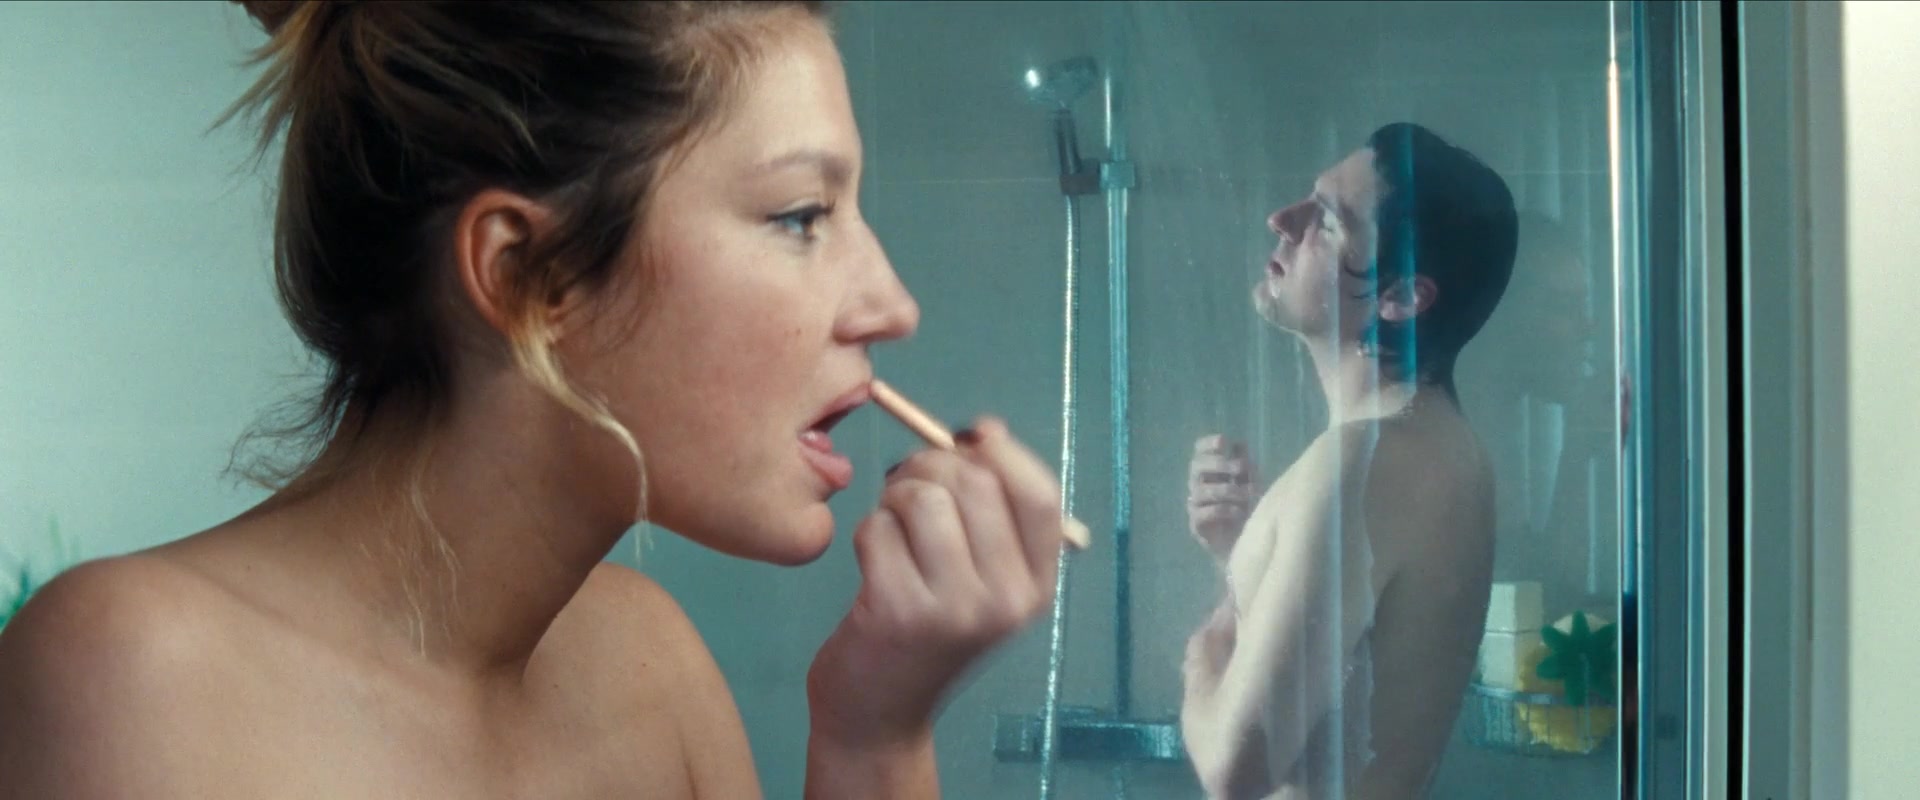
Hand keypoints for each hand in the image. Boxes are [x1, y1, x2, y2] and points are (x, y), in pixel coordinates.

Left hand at [807, 417, 1064, 749]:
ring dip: (894, 498)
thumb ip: (991, 509)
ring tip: (891, 525)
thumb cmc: (928, 624)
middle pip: (975, 483)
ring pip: (922, 498)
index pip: (1039, 495)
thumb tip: (984, 432)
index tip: (970, 438)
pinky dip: (866, 532)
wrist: (880, 710)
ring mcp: (954, 609)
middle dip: (930, 466)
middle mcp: (1006, 601)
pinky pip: (877, 527)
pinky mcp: (898, 611)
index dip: (1003, 452)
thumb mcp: (979, 577)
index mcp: (1036, 587)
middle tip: (907, 485)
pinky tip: (872, 563)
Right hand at [1187, 434, 1258, 561]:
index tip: (1223, 441)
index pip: (1199, 451)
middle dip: (1220, 464)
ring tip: (1249, 494)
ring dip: (1228, 489)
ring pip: (1202, 490)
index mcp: (1209, 472)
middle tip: (1241, 467)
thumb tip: (1240, 444)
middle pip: (1196, 466)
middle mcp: (1198, 484)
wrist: (1242, 544)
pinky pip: (1204, 512)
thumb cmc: (1245, 510)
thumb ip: (1244, 466)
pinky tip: (1238, 512)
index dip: (1208, 444)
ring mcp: (1194, 504)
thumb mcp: (1250, 485)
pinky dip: (1223, 510)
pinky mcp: (1196, 524)